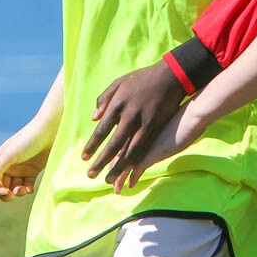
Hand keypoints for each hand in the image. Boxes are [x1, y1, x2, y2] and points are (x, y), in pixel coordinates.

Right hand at [0, 125, 51, 201]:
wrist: (49, 131)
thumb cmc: (28, 140)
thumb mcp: (10, 154)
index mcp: (0, 161)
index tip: (4, 190)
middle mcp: (9, 166)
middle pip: (4, 186)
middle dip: (7, 193)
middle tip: (13, 193)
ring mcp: (21, 169)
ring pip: (15, 188)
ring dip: (17, 192)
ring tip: (24, 190)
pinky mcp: (33, 171)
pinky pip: (27, 185)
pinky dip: (27, 190)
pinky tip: (29, 190)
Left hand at [81, 60, 185, 189]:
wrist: (172, 75)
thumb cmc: (143, 78)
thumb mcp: (120, 82)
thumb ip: (104, 99)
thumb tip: (94, 118)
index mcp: (119, 104)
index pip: (102, 130)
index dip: (92, 145)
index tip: (84, 157)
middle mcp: (131, 115)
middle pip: (114, 144)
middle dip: (102, 162)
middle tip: (91, 175)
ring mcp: (146, 122)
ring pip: (130, 150)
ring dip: (119, 167)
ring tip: (109, 180)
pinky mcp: (158, 127)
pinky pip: (145, 148)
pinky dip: (136, 161)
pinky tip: (129, 172)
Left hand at [118, 100, 209, 190]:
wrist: (194, 111)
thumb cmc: (183, 111)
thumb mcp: (165, 117)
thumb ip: (157, 125)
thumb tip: (154, 133)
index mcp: (139, 125)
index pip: (122, 143)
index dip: (115, 156)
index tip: (111, 164)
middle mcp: (139, 134)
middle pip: (120, 154)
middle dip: (113, 169)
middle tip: (109, 181)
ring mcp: (145, 143)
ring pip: (126, 163)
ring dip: (120, 177)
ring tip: (116, 189)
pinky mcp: (153, 151)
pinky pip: (138, 167)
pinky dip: (133, 177)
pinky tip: (130, 185)